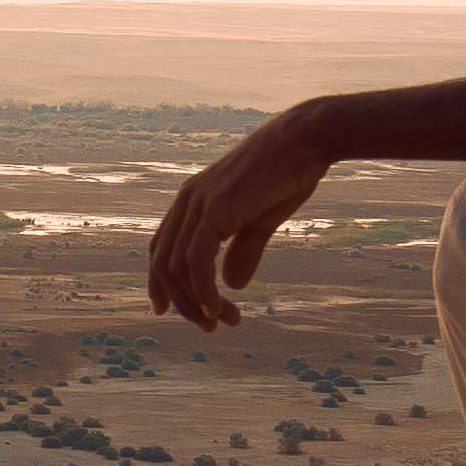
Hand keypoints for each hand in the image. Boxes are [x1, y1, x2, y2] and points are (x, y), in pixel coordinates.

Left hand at [146, 110, 344, 331]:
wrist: (306, 139)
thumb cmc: (287, 174)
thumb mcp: (261, 220)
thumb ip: (243, 250)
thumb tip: (232, 285)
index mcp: (193, 201)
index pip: (160, 249)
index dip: (159, 283)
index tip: (168, 311)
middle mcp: (187, 201)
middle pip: (163, 264)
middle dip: (182, 302)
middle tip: (211, 326)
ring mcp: (198, 203)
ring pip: (177, 267)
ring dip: (197, 303)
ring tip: (224, 322)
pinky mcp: (216, 208)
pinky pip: (197, 260)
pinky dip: (202, 290)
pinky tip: (217, 308)